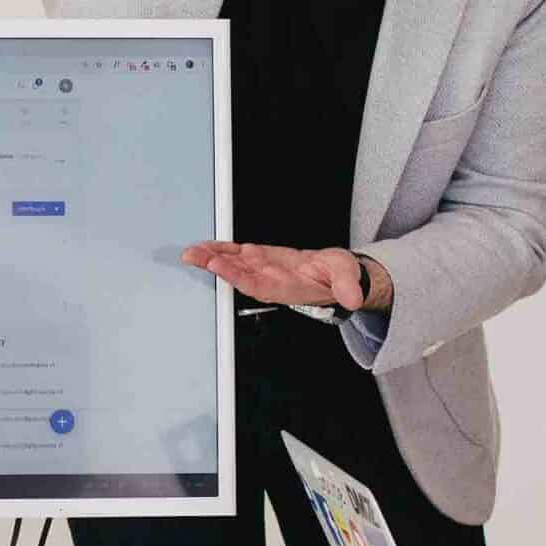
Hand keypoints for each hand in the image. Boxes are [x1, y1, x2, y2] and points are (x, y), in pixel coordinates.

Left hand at [182, 242, 364, 309]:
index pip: (260, 285)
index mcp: (289, 288)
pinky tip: (205, 248)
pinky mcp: (262, 259)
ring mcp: (265, 270)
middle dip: (217, 267)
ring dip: (212, 259)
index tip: (221, 266)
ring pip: (235, 266)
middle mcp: (272, 282)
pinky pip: (238, 256)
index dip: (239, 277)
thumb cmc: (340, 276)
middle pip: (240, 276)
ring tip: (192, 253)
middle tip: (196, 257)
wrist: (335, 275)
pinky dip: (221, 250)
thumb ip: (347, 286)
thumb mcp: (348, 277)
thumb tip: (353, 297)